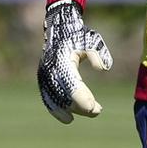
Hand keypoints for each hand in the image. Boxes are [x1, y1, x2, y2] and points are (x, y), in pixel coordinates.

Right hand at [38, 0, 110, 123]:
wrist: (59, 28)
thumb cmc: (78, 35)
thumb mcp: (92, 40)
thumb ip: (98, 53)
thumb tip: (103, 68)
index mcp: (63, 62)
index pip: (73, 88)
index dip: (84, 100)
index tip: (96, 109)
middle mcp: (51, 71)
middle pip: (65, 98)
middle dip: (81, 107)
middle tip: (97, 111)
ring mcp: (45, 76)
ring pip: (56, 101)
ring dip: (72, 110)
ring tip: (90, 112)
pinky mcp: (43, 79)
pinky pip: (48, 98)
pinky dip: (56, 110)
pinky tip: (68, 119)